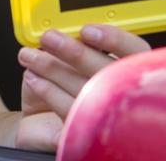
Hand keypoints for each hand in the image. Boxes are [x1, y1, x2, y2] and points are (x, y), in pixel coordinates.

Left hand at [14, 24, 149, 150]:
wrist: (40, 123)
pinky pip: (71, 112)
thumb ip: (79, 46)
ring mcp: (111, 117)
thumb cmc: (63, 84)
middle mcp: (128, 94)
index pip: (135, 51)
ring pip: (87, 90)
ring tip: (29, 56)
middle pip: (109, 72)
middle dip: (75, 53)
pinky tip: (33, 78)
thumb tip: (63, 30)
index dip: (114, 40)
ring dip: (53, 69)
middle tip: (49, 38)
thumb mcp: (72, 60)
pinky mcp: (90, 135)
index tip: (87, 31)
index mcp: (130, 68)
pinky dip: (49, 91)